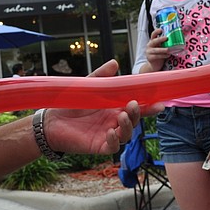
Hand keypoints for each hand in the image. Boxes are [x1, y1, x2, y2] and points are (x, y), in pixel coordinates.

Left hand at [45, 60, 163, 154]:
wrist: (50, 121)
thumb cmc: (70, 104)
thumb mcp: (87, 87)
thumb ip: (101, 76)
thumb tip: (115, 63)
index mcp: (114, 108)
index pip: (136, 108)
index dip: (149, 106)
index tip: (159, 102)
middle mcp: (114, 122)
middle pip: (135, 121)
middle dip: (139, 114)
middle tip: (133, 105)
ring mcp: (107, 135)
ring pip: (127, 135)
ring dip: (128, 126)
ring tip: (121, 116)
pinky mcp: (98, 146)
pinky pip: (112, 147)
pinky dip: (114, 141)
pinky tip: (111, 132)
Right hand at [145, 28, 170, 71]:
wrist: (154, 65)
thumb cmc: (160, 54)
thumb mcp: (161, 47)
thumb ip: (165, 43)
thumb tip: (177, 38)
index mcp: (152, 41)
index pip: (153, 35)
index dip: (156, 31)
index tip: (161, 30)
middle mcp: (149, 45)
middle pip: (154, 41)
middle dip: (160, 39)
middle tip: (166, 38)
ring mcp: (149, 52)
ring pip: (156, 50)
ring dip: (163, 49)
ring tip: (168, 50)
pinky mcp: (150, 58)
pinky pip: (157, 56)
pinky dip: (163, 56)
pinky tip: (168, 55)